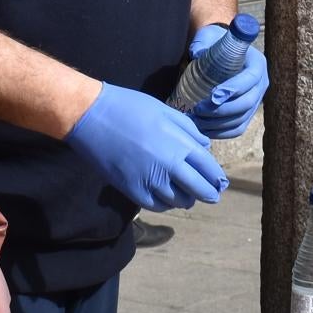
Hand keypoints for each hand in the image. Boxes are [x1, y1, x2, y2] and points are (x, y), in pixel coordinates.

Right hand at [64, 84, 228, 210]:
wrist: (92, 117)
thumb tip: (204, 146)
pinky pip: (157, 205)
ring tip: (188, 196)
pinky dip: (166, 204)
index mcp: (179, 144)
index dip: (217, 178)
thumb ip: (188, 130)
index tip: (220, 183)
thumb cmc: (129, 107)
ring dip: (187, 199)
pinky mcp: (132, 191)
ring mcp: (149, 181)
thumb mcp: (164, 111)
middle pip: (198, 189)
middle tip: (211, 195)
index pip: (208, 169)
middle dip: (208, 194)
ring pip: (178, 201)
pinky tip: (167, 198)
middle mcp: (168, 167)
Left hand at [180, 25, 268, 140]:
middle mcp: (260, 83)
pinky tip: (203, 128)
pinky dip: (221, 132)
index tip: (213, 95)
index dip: (234, 88)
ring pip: (241, 119)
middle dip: (222, 110)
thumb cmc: (214, 43)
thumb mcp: (209, 36)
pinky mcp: (247, 114)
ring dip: (218, 123)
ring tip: (196, 119)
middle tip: (198, 109)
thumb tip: (197, 53)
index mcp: (256, 63)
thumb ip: (202, 42)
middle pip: (247, 103)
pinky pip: (237, 128)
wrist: (220, 54)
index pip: (251, 78)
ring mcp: (255, 101)